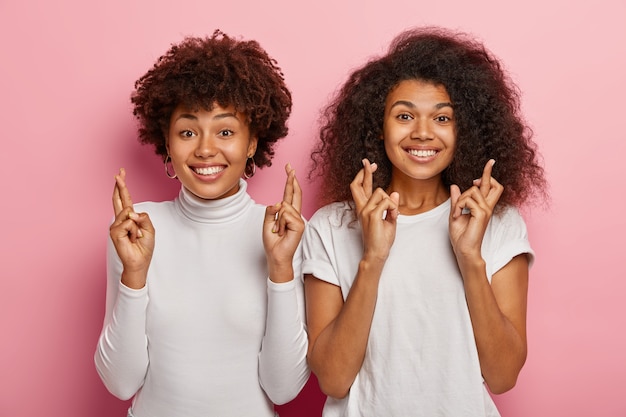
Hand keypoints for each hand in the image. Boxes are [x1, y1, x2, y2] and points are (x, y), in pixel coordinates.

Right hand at [110, 168, 154, 288]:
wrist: (140, 261)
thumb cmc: (144, 246)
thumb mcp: (149, 228)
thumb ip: (142, 217)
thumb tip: (131, 212)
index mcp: (129, 217)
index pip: (125, 199)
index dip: (123, 186)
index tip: (121, 173)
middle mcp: (121, 219)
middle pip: (118, 199)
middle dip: (119, 185)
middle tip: (118, 173)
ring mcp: (116, 225)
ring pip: (128, 213)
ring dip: (137, 226)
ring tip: (136, 236)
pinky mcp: (114, 232)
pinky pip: (127, 223)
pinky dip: (133, 230)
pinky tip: (132, 238)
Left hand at [263, 163, 304, 282]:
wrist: (276, 256)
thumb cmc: (272, 242)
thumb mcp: (267, 223)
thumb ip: (271, 211)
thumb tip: (278, 202)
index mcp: (287, 212)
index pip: (289, 194)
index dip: (290, 181)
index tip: (289, 169)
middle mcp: (294, 214)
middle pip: (294, 193)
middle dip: (291, 180)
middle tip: (290, 166)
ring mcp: (298, 219)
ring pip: (284, 206)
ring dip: (277, 220)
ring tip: (278, 231)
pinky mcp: (300, 225)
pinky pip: (285, 214)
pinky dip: (280, 223)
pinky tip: (282, 232)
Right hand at [350, 159, 398, 262]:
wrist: (377, 253)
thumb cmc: (382, 239)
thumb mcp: (389, 219)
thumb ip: (390, 206)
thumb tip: (395, 193)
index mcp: (364, 209)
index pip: (359, 188)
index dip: (363, 175)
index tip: (368, 165)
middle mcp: (361, 208)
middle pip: (358, 185)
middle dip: (364, 172)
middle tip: (368, 162)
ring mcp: (365, 211)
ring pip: (380, 192)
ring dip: (390, 201)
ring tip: (392, 214)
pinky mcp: (372, 215)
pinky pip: (387, 202)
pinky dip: (393, 208)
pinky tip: (393, 217)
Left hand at [449, 159, 502, 261]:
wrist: (463, 249)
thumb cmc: (461, 235)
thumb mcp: (455, 213)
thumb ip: (457, 200)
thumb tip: (454, 186)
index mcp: (482, 207)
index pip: (491, 187)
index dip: (490, 174)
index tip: (491, 162)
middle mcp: (487, 207)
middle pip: (493, 185)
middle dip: (487, 174)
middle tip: (481, 172)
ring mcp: (486, 210)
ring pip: (473, 190)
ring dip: (460, 199)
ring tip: (457, 212)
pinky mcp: (482, 214)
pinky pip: (467, 200)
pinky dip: (458, 206)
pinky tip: (457, 216)